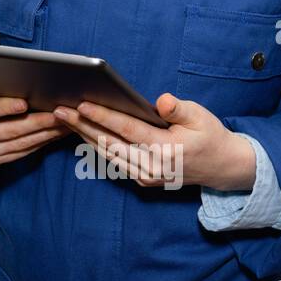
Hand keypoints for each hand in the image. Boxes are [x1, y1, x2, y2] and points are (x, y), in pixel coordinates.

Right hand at [0, 88, 73, 164]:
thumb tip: (19, 76)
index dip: (5, 107)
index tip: (25, 102)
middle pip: (8, 130)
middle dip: (36, 121)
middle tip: (57, 114)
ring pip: (20, 143)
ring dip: (45, 133)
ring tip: (63, 123)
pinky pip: (23, 152)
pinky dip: (41, 142)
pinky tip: (55, 133)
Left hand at [52, 93, 256, 190]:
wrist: (221, 167)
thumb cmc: (210, 136)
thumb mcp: (201, 117)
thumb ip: (179, 110)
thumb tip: (161, 101)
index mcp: (166, 149)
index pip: (127, 130)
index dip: (103, 117)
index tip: (81, 105)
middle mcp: (152, 166)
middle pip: (109, 143)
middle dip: (82, 126)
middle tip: (58, 110)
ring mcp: (146, 176)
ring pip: (107, 154)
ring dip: (83, 136)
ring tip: (63, 119)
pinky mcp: (143, 179)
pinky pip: (114, 161)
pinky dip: (96, 146)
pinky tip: (81, 132)